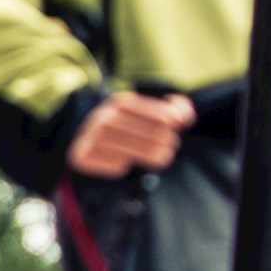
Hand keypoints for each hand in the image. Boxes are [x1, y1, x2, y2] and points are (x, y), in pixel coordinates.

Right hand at [66, 90, 193, 178]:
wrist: (84, 142)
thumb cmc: (124, 128)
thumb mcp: (144, 113)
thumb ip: (171, 109)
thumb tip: (187, 116)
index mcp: (118, 103)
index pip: (148, 110)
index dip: (166, 115)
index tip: (179, 122)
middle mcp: (103, 118)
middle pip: (144, 133)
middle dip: (163, 141)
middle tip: (169, 147)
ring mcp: (92, 138)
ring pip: (132, 152)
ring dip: (151, 156)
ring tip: (160, 157)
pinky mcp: (83, 157)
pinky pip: (115, 165)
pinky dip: (124, 166)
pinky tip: (127, 163)